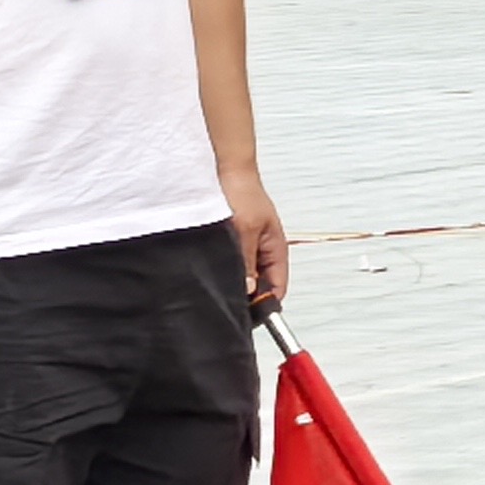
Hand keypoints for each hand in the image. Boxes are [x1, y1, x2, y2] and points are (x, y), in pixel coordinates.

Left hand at [223, 160, 288, 310]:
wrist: (222, 169)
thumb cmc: (242, 192)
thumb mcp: (244, 231)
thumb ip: (245, 262)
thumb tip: (247, 290)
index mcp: (276, 250)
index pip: (278, 287)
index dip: (266, 304)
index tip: (249, 316)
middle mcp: (261, 251)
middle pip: (259, 285)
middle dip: (246, 294)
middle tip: (226, 301)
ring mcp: (244, 247)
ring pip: (240, 274)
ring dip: (230, 279)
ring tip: (215, 283)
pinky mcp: (227, 242)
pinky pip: (226, 262)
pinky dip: (219, 268)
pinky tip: (206, 268)